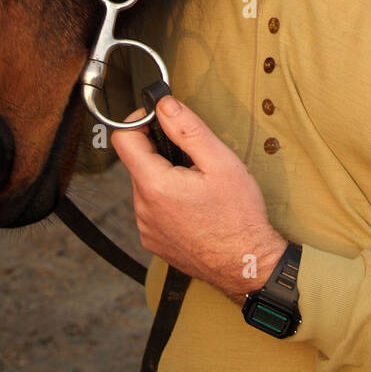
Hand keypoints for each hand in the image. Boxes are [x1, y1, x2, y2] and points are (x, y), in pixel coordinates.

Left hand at [111, 95, 286, 301]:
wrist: (247, 265)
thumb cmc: (239, 217)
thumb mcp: (220, 162)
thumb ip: (188, 129)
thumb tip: (165, 106)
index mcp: (155, 185)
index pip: (123, 138)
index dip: (140, 121)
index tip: (161, 119)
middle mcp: (143, 209)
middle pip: (137, 162)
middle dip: (160, 151)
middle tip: (193, 156)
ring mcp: (146, 228)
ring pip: (145, 185)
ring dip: (164, 176)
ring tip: (197, 184)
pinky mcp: (153, 242)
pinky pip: (151, 209)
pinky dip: (166, 200)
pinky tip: (193, 206)